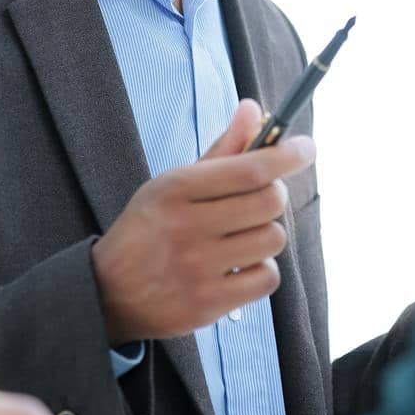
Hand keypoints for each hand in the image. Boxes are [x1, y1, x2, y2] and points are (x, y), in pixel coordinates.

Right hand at [91, 98, 315, 343]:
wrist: (107, 293)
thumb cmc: (151, 228)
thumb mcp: (174, 184)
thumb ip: (222, 149)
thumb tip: (256, 109)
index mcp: (176, 188)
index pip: (249, 168)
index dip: (287, 155)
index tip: (307, 147)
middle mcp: (185, 226)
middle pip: (269, 201)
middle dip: (274, 196)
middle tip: (257, 201)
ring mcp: (196, 268)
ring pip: (273, 239)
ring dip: (265, 235)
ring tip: (240, 238)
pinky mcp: (206, 305)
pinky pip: (268, 278)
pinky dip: (261, 271)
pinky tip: (237, 267)